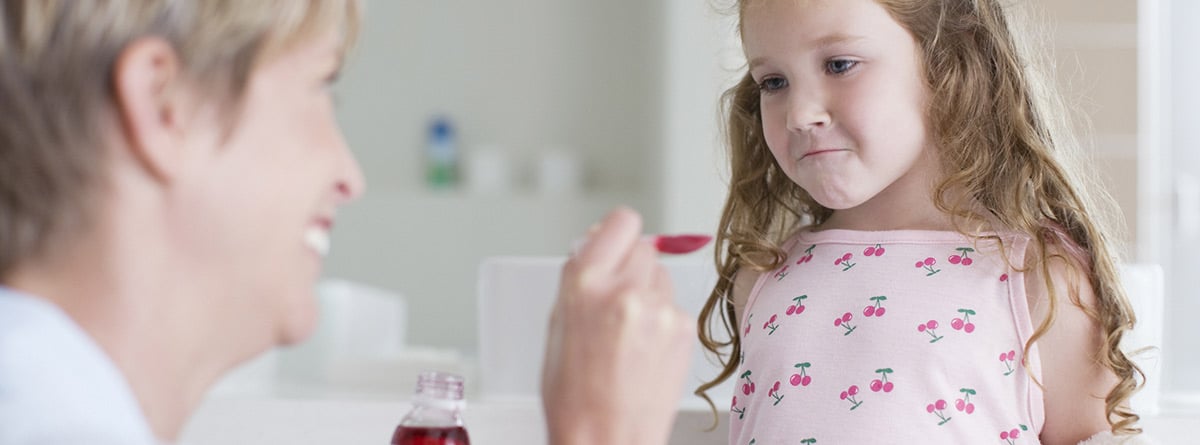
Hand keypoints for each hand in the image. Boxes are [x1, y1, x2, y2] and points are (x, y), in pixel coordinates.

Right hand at [541, 207, 694, 444]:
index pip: (621, 222)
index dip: (617, 234)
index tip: (615, 244)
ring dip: (648, 292)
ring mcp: (659, 308)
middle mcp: (624, 288)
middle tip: (617, 299)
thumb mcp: (557, 326)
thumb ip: (581, 280)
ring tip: (629, 333)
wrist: (606, 439)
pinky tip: (645, 351)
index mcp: (583, 282)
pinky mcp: (683, 328)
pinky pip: (674, 306)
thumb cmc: (573, 395)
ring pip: (661, 276)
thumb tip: (597, 245)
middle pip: (643, 247)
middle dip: (631, 266)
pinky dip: (662, 321)